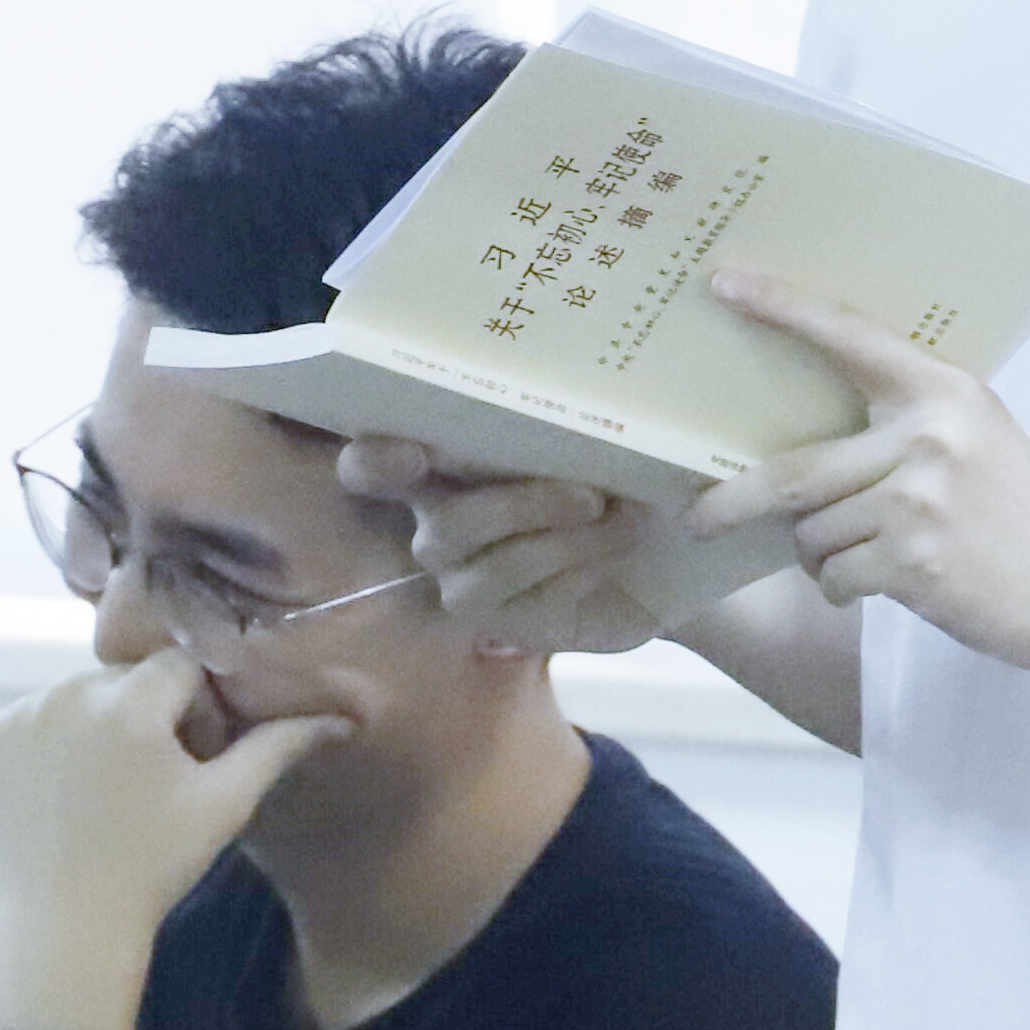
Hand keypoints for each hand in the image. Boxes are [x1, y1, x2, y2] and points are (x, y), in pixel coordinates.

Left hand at [0, 649, 340, 1029]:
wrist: (66, 931)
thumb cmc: (154, 867)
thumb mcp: (224, 805)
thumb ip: (278, 746)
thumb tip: (341, 715)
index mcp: (131, 700)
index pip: (182, 666)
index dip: (198, 708)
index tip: (196, 758)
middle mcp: (67, 690)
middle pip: (127, 677)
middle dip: (147, 713)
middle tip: (153, 781)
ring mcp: (18, 714)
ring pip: (78, 695)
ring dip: (98, 724)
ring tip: (106, 789)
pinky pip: (31, 719)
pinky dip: (48, 742)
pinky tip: (63, 792)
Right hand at [336, 442, 791, 652]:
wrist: (658, 551)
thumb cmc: (614, 469)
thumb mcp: (599, 432)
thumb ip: (584, 419)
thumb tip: (615, 407)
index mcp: (441, 460)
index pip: (371, 466)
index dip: (375, 462)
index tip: (412, 452)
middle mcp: (439, 522)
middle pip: (447, 522)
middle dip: (522, 505)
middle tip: (590, 494)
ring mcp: (464, 578)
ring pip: (496, 564)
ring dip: (570, 539)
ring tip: (627, 516)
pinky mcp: (501, 622)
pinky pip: (534, 597)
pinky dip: (584, 566)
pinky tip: (622, 546)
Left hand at [687, 271, 1029, 674]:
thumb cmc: (1022, 512)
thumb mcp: (976, 437)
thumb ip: (906, 422)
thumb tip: (803, 438)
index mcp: (943, 390)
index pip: (848, 336)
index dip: (782, 308)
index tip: (723, 283)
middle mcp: (928, 436)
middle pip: (795, 469)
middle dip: (734, 501)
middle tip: (698, 516)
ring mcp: (920, 500)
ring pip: (814, 532)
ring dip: (822, 554)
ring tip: (871, 554)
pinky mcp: (915, 561)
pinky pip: (836, 574)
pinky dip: (844, 586)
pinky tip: (889, 584)